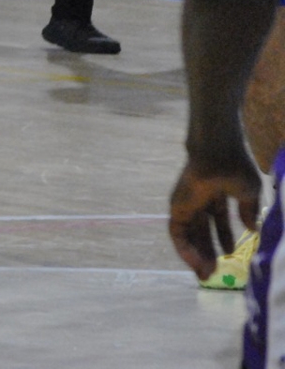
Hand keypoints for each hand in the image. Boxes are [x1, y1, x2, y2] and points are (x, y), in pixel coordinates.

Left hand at [169, 150, 260, 280]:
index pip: (216, 220)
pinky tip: (197, 263)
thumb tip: (251, 229)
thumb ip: (248, 211)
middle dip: (208, 252)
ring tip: (207, 275)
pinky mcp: (176, 207)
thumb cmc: (234, 166)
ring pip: (189, 235)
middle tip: (215, 272)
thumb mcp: (249, 192)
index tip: (230, 254)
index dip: (223, 238)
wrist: (216, 153)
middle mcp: (199, 200)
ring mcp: (186, 203)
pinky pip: (178, 233)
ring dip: (197, 255)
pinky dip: (185, 249)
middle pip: (202, 231)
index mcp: (216, 193)